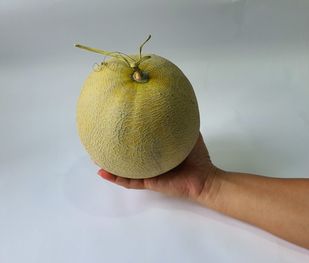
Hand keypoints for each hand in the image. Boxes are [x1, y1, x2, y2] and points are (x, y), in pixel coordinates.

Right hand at [97, 132, 217, 200]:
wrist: (204, 178)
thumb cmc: (197, 158)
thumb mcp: (188, 134)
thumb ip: (180, 122)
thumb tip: (175, 103)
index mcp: (156, 152)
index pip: (140, 144)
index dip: (128, 136)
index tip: (118, 125)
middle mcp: (149, 163)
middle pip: (128, 157)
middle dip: (114, 149)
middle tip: (101, 139)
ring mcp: (147, 174)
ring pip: (124, 169)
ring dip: (109, 164)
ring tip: (95, 156)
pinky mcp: (149, 183)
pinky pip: (129, 181)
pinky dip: (116, 178)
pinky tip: (103, 171)